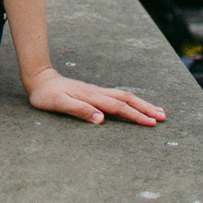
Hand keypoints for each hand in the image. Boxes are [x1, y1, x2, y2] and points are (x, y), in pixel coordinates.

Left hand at [26, 67, 164, 126]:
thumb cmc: (46, 96)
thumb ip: (79, 110)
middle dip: (145, 108)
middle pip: (126, 99)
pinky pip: (117, 97)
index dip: (135, 116)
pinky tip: (135, 105)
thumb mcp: (58, 104)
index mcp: (92, 97)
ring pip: (124, 96)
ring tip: (157, 112)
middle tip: (163, 117)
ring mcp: (97, 92)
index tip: (151, 123)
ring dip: (141, 104)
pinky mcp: (94, 93)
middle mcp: (97, 93)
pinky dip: (131, 101)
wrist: (39, 79)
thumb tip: (101, 119)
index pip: (118, 107)